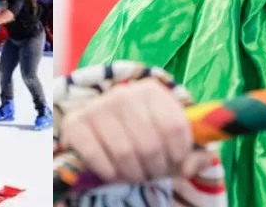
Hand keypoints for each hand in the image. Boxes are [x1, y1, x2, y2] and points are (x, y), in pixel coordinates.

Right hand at [59, 77, 214, 183]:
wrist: (100, 127)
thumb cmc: (141, 133)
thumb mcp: (169, 138)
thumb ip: (190, 153)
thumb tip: (189, 168)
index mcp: (150, 91)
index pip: (174, 127)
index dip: (178, 154)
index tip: (174, 164)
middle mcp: (123, 93)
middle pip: (149, 144)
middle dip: (154, 169)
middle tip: (152, 174)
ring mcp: (97, 106)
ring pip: (124, 152)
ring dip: (132, 174)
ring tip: (135, 176)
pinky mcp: (75, 123)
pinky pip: (95, 154)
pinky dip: (108, 171)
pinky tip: (114, 174)